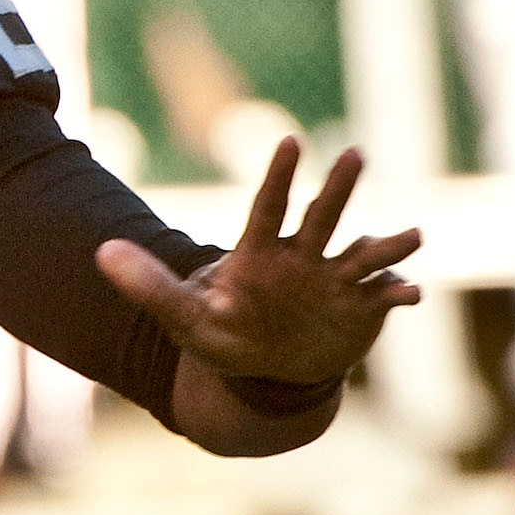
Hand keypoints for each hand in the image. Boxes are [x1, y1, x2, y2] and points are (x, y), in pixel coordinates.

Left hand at [96, 138, 421, 385]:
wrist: (265, 373)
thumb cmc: (224, 335)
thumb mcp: (183, 315)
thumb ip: (147, 284)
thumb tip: (101, 253)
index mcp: (260, 253)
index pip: (268, 208)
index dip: (278, 177)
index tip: (289, 141)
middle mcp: (303, 257)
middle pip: (323, 216)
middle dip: (338, 187)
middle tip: (354, 153)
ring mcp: (336, 281)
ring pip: (365, 253)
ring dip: (388, 243)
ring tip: (413, 236)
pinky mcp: (362, 308)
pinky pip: (385, 295)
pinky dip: (400, 292)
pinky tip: (412, 295)